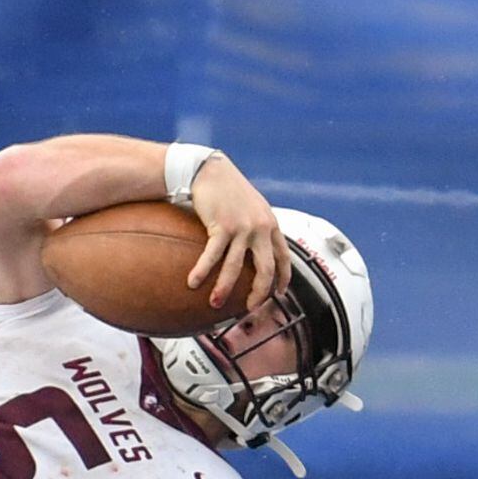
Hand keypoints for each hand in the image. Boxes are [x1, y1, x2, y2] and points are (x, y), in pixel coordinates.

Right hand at [180, 153, 286, 314]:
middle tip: (248, 307)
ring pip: (235, 268)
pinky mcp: (222, 226)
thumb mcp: (253, 207)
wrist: (210, 170)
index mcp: (270, 224)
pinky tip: (193, 282)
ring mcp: (242, 228)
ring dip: (224, 288)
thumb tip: (256, 250)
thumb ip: (258, 227)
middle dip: (258, 293)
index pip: (284, 258)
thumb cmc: (229, 189)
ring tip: (214, 303)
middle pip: (265, 270)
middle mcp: (260, 228)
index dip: (284, 278)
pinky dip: (202, 271)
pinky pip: (212, 256)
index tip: (278, 293)